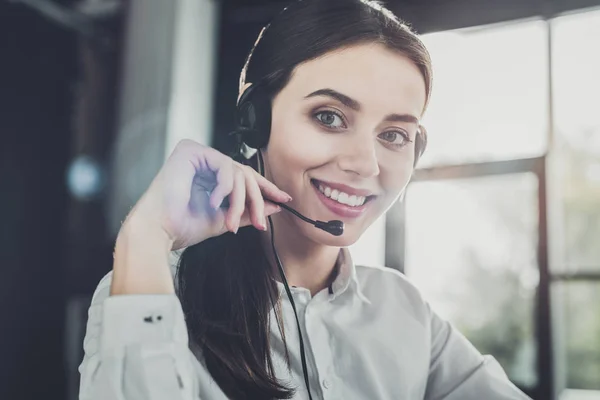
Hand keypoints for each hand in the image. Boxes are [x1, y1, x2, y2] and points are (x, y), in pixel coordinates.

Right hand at [124, 139, 290, 249]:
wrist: (159, 231)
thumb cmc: (184, 226)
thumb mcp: (225, 220)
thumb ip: (247, 211)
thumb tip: (274, 206)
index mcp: (209, 176)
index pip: (244, 177)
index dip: (265, 188)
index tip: (284, 199)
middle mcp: (203, 161)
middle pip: (244, 174)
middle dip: (256, 200)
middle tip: (260, 223)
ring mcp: (197, 154)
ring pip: (236, 171)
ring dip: (239, 200)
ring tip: (232, 222)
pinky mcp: (190, 150)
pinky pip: (223, 164)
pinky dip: (224, 187)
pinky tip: (214, 202)